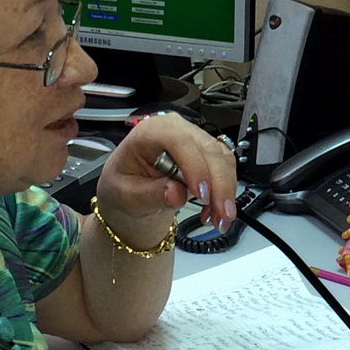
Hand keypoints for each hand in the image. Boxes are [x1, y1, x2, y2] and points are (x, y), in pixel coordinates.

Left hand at [97, 112, 238, 235]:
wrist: (130, 191)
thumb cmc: (123, 186)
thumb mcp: (126, 195)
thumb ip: (150, 194)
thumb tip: (176, 194)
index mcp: (150, 132)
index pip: (179, 141)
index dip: (195, 166)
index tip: (202, 195)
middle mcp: (176, 129)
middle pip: (208, 150)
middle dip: (219, 185)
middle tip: (221, 216)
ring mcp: (194, 139)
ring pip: (222, 159)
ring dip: (226, 191)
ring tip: (218, 220)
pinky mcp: (207, 153)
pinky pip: (225, 168)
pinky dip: (226, 191)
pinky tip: (216, 212)